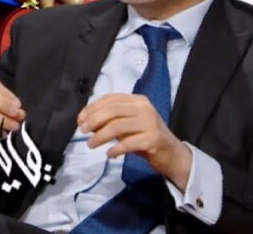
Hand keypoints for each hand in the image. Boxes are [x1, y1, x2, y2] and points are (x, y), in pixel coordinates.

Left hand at [77, 94, 191, 190]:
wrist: (172, 154)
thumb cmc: (145, 137)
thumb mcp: (128, 124)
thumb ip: (110, 120)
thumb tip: (86, 122)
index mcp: (137, 100)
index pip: (110, 99)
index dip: (92, 108)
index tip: (80, 120)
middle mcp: (144, 108)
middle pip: (112, 110)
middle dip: (93, 120)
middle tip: (83, 131)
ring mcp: (149, 123)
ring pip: (117, 126)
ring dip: (100, 136)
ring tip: (91, 144)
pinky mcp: (153, 139)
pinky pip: (128, 143)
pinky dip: (115, 149)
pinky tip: (109, 154)